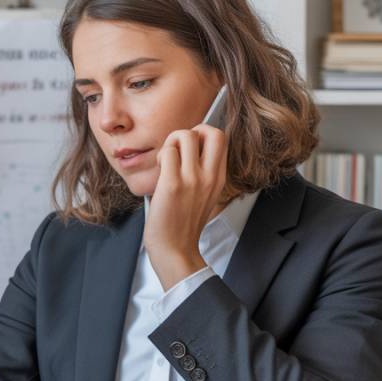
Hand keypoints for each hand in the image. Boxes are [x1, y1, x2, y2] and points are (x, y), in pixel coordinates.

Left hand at [144, 123, 227, 289]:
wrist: (175, 250)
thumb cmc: (182, 225)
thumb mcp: (204, 196)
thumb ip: (202, 173)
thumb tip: (189, 151)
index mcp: (218, 178)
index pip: (221, 138)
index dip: (203, 135)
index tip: (189, 149)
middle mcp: (209, 176)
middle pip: (213, 131)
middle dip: (193, 130)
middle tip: (180, 148)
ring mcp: (192, 180)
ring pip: (185, 135)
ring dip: (171, 142)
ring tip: (166, 161)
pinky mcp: (173, 185)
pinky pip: (167, 152)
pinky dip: (161, 156)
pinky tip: (160, 172)